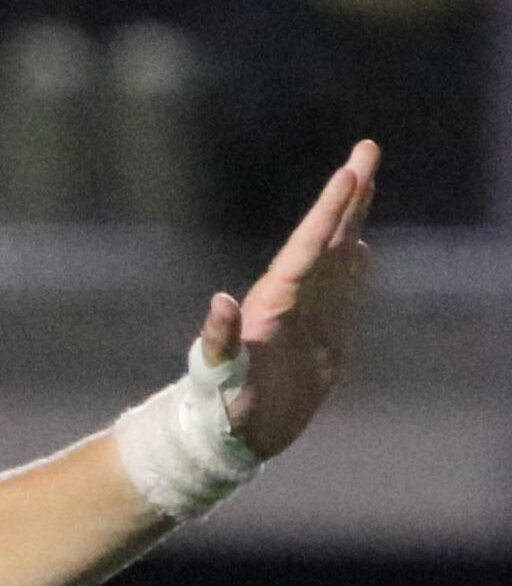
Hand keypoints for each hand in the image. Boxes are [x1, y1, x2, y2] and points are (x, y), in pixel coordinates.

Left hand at [201, 140, 377, 461]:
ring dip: (351, 221)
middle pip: (325, 237)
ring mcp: (307, 314)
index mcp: (273, 301)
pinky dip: (352, 268)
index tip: (351, 172)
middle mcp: (292, 298)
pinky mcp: (319, 335)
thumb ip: (220, 339)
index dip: (330, 210)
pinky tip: (359, 249)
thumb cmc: (219, 406)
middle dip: (347, 196)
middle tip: (367, 150)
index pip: (307, 245)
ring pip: (335, 256)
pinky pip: (340, 293)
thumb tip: (219, 302)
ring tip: (366, 182)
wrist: (230, 435)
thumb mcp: (218, 375)